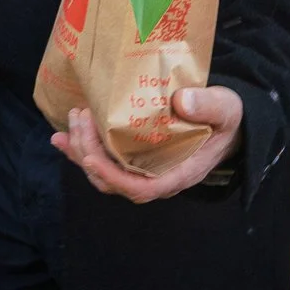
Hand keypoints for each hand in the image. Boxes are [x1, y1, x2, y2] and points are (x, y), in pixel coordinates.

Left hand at [53, 84, 244, 202]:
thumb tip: (182, 101)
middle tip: (81, 119)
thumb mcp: (226, 109)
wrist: (226, 124)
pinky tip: (63, 136)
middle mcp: (156, 178)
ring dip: (82, 150)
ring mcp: (143, 170)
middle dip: (89, 154)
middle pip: (113, 181)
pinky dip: (81, 150)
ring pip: (103, 173)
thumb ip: (209, 105)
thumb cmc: (226, 119)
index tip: (92, 159)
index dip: (113, 177)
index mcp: (178, 174)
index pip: (141, 188)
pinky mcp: (133, 158)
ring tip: (71, 122)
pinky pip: (103, 161)